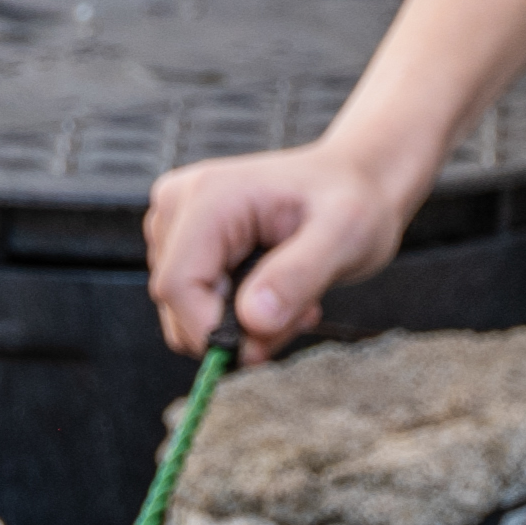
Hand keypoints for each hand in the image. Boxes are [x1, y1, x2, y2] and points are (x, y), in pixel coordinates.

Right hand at [145, 133, 418, 355]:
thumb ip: (298, 276)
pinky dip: (234, 316)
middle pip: (176, 302)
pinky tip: (273, 292)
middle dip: (236, 329)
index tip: (268, 343)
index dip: (214, 330)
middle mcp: (177, 205)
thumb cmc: (352, 198)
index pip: (177, 285)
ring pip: (182, 311)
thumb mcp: (344, 234)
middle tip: (299, 314)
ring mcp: (173, 224)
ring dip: (240, 325)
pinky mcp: (179, 242)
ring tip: (293, 299)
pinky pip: (190, 304)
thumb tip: (253, 321)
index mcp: (208, 196)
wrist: (352, 180)